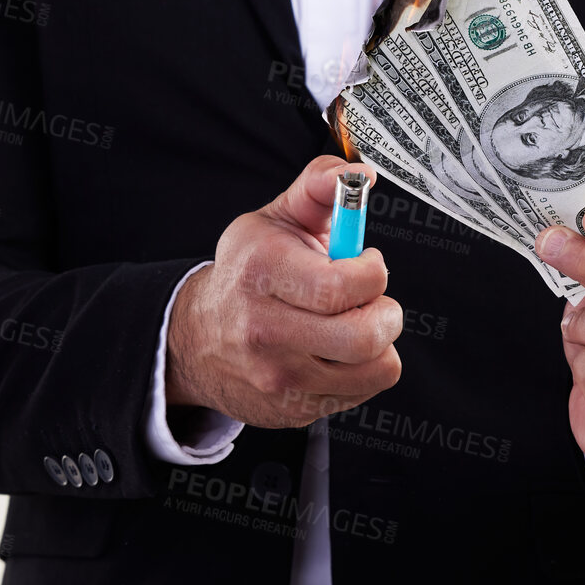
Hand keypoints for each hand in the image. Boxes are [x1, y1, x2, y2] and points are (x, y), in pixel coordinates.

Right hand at [165, 156, 402, 427]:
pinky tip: (337, 351)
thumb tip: (361, 174)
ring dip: (380, 342)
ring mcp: (278, 377)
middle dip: (387, 312)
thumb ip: (320, 186)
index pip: (339, 287)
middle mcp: (265, 329)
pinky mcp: (292, 410)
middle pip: (363, 336)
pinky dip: (362, 370)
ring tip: (355, 323)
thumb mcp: (276, 219)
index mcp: (262, 271)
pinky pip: (361, 393)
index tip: (366, 263)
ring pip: (374, 368)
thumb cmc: (249, 272)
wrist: (197, 339)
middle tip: (372, 299)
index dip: (373, 272)